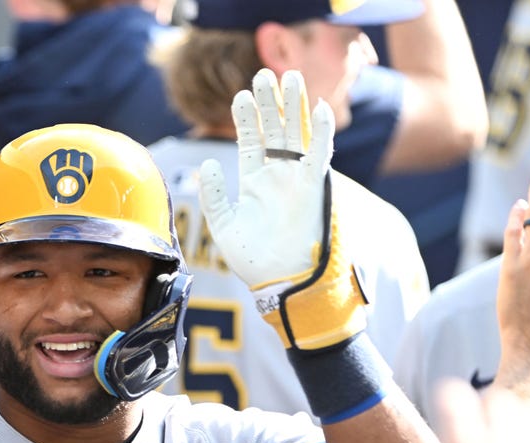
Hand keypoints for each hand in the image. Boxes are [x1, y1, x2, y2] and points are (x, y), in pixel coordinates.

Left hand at [199, 68, 367, 349]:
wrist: (281, 283)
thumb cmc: (254, 260)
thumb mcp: (224, 225)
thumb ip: (214, 195)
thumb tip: (209, 164)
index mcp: (256, 181)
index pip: (251, 141)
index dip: (246, 118)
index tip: (240, 95)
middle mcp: (277, 176)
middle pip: (274, 130)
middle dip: (269, 103)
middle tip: (263, 73)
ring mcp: (296, 180)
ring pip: (296, 135)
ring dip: (293, 107)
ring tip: (289, 76)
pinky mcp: (314, 189)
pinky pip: (319, 156)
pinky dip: (320, 134)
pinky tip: (320, 109)